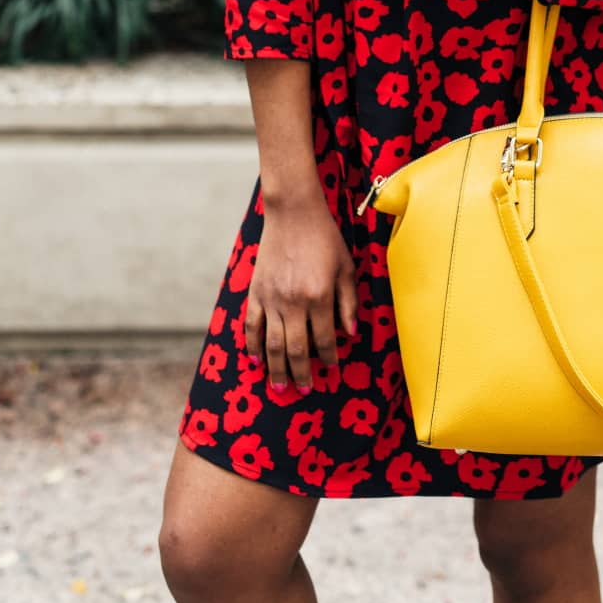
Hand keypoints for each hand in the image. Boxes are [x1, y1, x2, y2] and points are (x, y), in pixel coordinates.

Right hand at [245, 190, 358, 391]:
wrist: (293, 212)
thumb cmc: (325, 237)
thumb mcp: (346, 267)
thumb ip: (348, 302)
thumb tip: (350, 333)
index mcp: (320, 295)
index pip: (325, 339)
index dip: (329, 358)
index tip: (332, 369)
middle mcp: (294, 301)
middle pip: (296, 349)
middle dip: (301, 374)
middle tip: (305, 390)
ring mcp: (272, 298)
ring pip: (272, 344)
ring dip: (276, 369)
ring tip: (280, 387)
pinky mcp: (256, 292)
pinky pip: (252, 325)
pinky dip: (253, 345)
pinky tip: (257, 360)